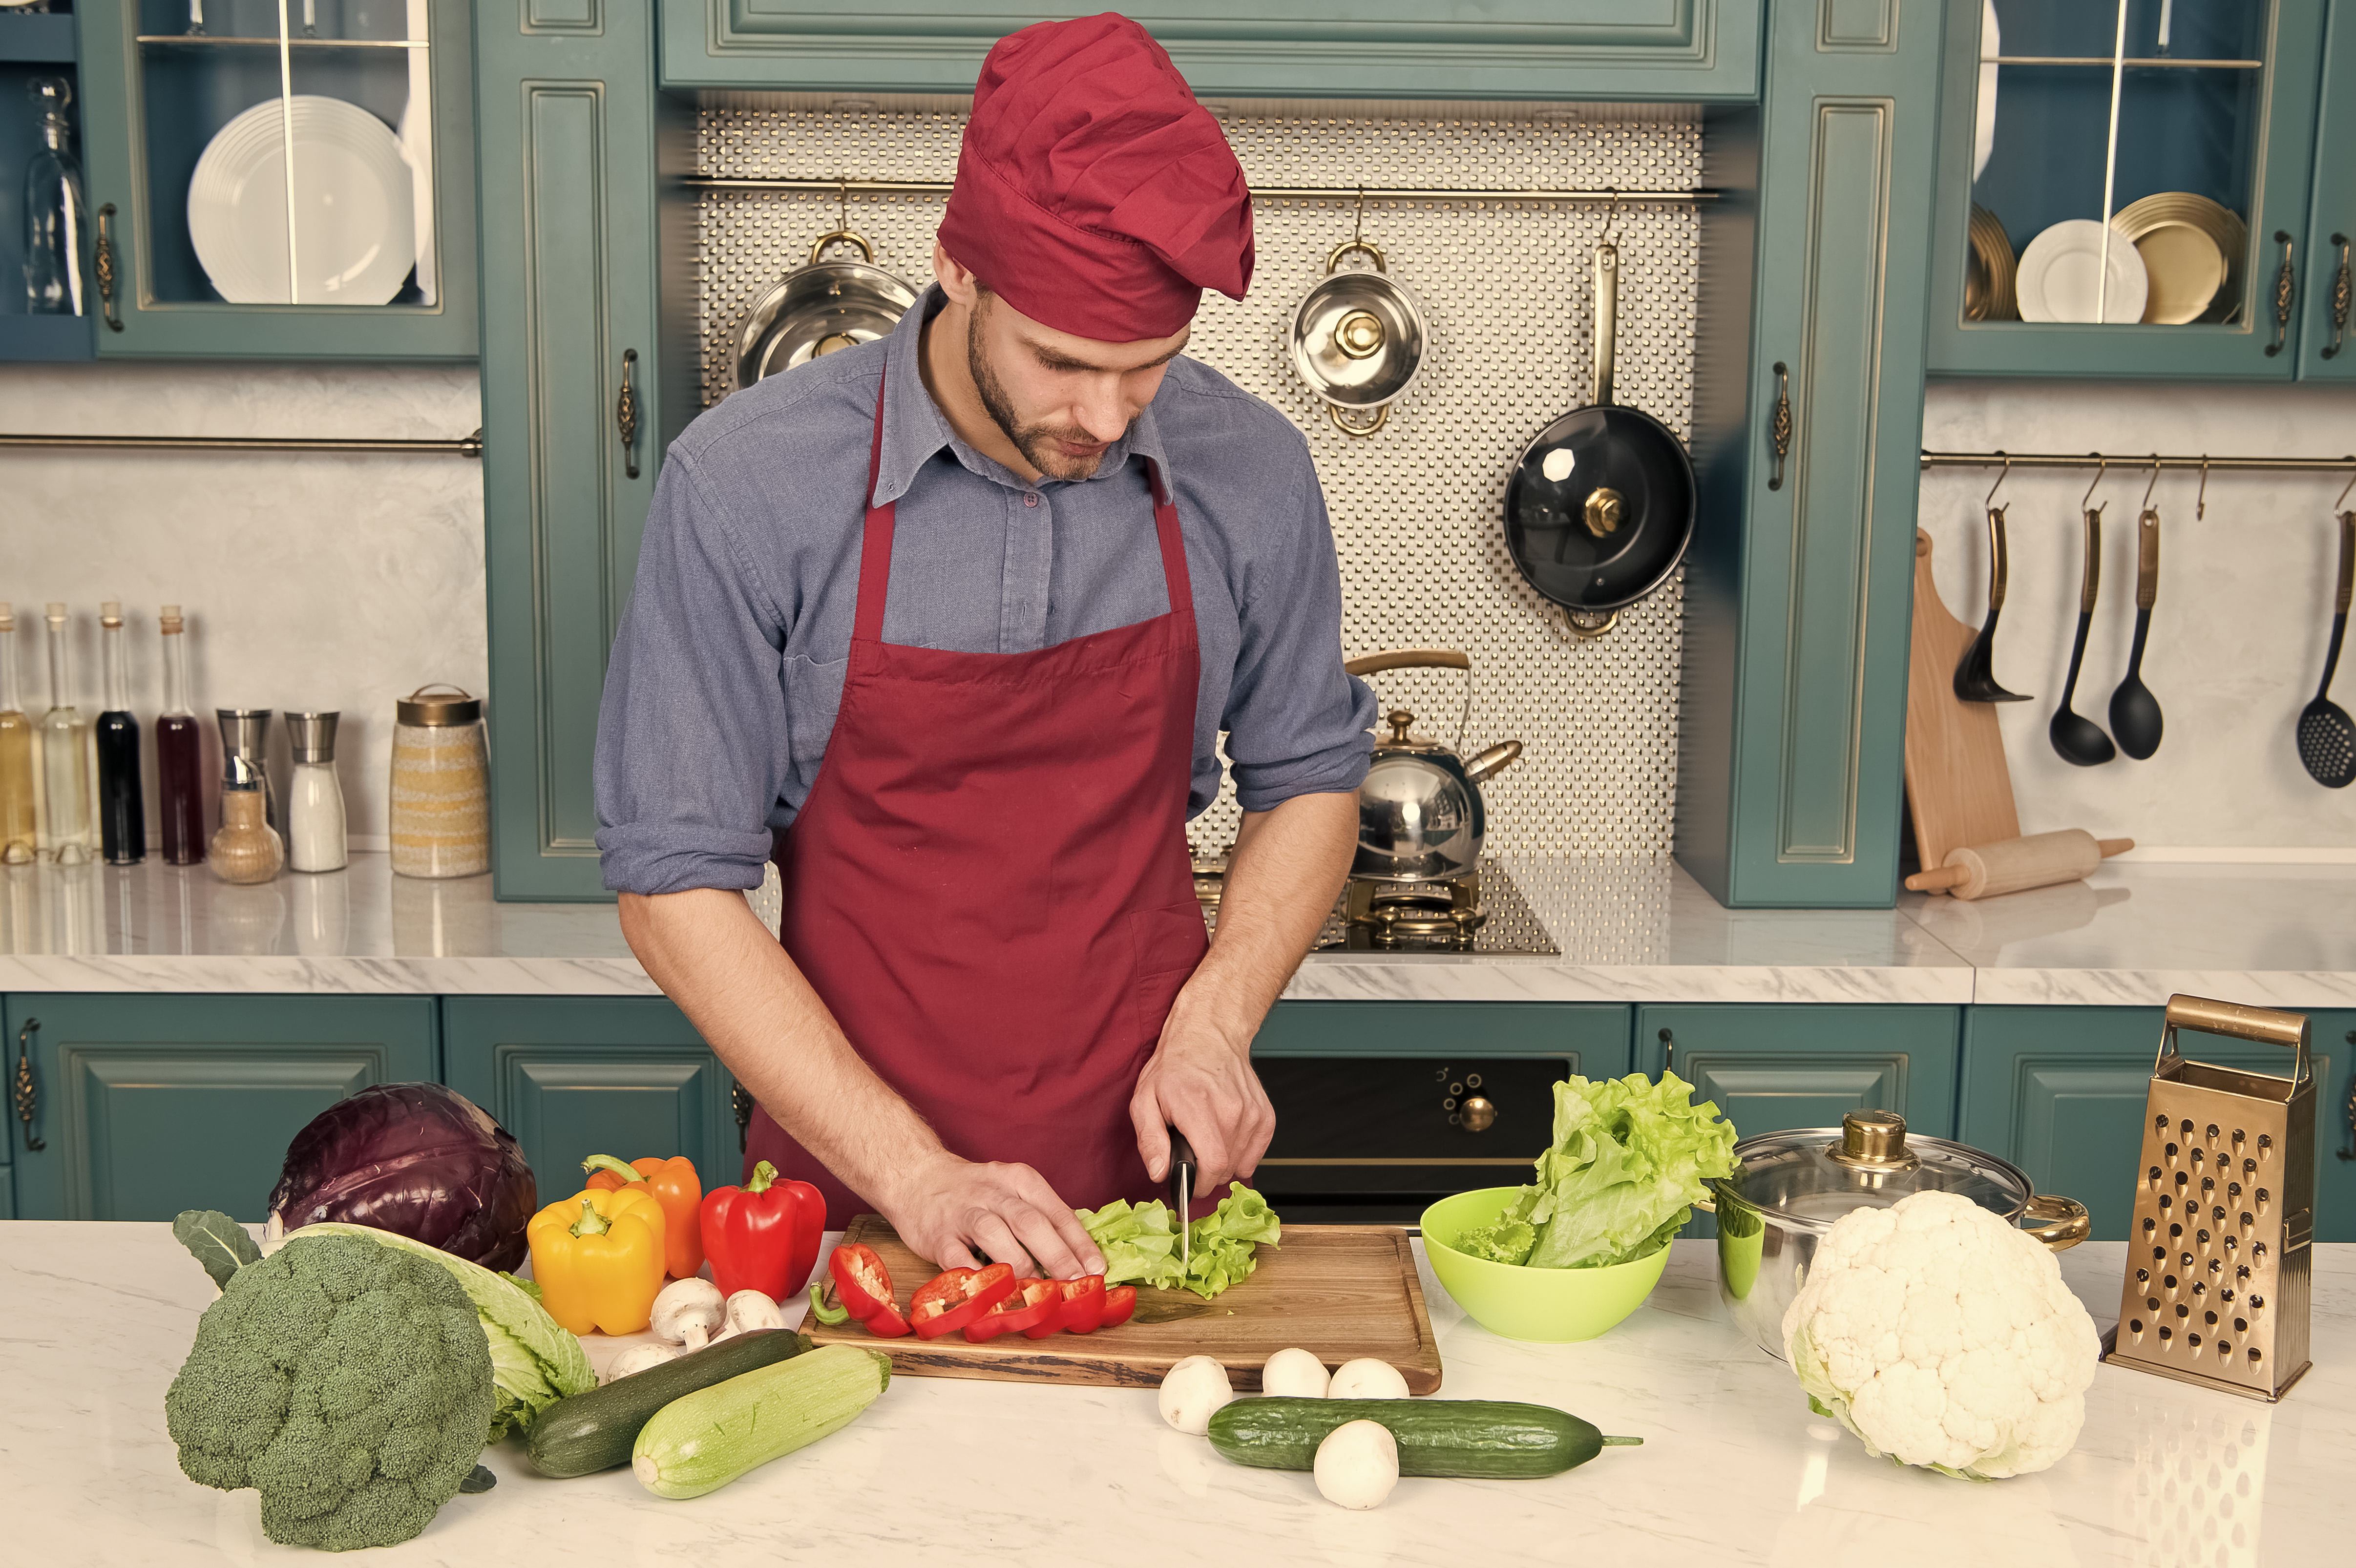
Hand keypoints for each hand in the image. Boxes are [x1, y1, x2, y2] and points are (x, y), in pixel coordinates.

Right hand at [877, 1150, 1105, 1280]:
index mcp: (1020, 1180)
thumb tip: (1081, 1257)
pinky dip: (976, 1276)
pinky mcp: (937, 1235)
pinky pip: (956, 1257)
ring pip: (995, 1235)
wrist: (917, 1176)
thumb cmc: (975, 1192)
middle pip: (1030, 1222)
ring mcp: (963, 1213)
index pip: (1056, 1212)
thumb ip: (1041, 1217)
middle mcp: (994, 1193)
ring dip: (1019, 1264)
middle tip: (1076, 1283)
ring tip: (1038, 1289)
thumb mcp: (1012, 1190)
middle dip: (1057, 1255)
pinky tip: (993, 1291)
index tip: (1098, 1268)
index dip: (1079, 1242)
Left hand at [1129, 1009, 1275, 1202]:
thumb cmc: (1175, 1068)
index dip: (1199, 1184)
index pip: (1212, 1165)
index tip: (1188, 1183)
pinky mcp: (1265, 1115)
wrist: (1208, 1036)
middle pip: (1226, 1169)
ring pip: (1241, 1164)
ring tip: (1207, 1141)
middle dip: (1206, 1173)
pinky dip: (1241, 1155)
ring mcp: (1252, 1113)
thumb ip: (1150, 1140)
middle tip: (1191, 1154)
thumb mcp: (1144, 1100)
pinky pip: (1256, 1154)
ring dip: (1223, 1163)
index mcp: (1199, 1108)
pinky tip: (1225, 1139)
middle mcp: (1231, 1110)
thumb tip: (1159, 1173)